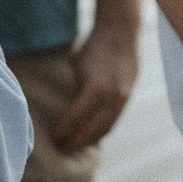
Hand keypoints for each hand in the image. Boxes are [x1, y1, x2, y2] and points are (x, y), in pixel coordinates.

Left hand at [52, 17, 139, 151]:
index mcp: (97, 88)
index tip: (54, 139)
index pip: (77, 118)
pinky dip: (102, 130)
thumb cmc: (94, 47)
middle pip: (93, 129)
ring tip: (75, 146)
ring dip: (90, 140)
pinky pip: (114, 120)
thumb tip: (69, 114)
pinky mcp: (128, 96)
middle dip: (77, 141)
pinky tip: (92, 136)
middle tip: (62, 149)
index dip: (65, 131)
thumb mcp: (79, 68)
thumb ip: (78, 91)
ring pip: (106, 128)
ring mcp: (123, 98)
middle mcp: (113, 96)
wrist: (120, 32)